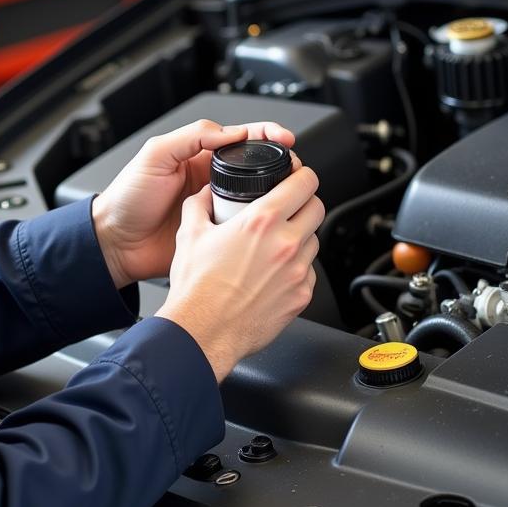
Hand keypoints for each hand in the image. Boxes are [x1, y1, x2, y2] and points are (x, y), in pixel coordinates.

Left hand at [91, 119, 294, 288]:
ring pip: (258, 198)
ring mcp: (218, 207)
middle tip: (295, 170)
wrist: (116, 243)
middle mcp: (213, 179)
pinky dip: (262, 225)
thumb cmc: (128, 198)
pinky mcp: (218, 234)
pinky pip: (246, 227)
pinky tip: (271, 224)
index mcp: (200, 156)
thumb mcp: (155, 156)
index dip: (268, 135)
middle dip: (281, 165)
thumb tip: (231, 131)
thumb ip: (191, 137)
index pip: (243, 138)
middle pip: (258, 167)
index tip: (287, 140)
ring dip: (276, 195)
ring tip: (290, 195)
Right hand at [157, 167, 323, 381]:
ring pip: (314, 240)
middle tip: (289, 206)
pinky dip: (296, 267)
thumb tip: (204, 195)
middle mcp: (285, 244)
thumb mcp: (189, 234)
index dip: (302, 174)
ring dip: (301, 236)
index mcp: (261, 222)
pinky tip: (274, 272)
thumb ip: (199, 205)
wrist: (203, 332)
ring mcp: (297, 272)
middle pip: (318, 207)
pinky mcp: (301, 296)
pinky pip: (308, 272)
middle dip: (305, 202)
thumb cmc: (197, 289)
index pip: (304, 183)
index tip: (297, 176)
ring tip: (276, 243)